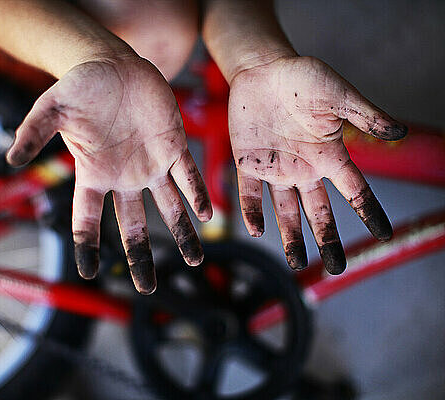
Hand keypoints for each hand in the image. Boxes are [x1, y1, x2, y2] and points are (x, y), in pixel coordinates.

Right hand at [7, 56, 211, 293]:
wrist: (113, 64)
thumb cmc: (81, 86)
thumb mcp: (51, 108)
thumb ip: (35, 132)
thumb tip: (11, 158)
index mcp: (94, 175)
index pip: (88, 218)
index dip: (87, 245)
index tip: (89, 273)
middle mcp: (124, 177)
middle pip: (133, 225)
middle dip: (141, 256)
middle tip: (148, 288)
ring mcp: (151, 164)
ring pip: (169, 207)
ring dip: (183, 233)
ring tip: (196, 260)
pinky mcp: (173, 146)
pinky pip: (188, 175)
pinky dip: (197, 194)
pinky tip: (206, 214)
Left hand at [229, 56, 406, 273]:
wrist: (263, 70)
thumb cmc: (303, 79)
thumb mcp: (338, 95)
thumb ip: (365, 115)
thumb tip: (399, 130)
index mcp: (328, 155)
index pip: (354, 190)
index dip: (369, 211)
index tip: (384, 234)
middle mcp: (303, 168)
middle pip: (319, 212)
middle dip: (327, 239)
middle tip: (336, 268)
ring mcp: (276, 169)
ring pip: (286, 211)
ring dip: (291, 236)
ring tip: (296, 263)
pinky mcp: (248, 163)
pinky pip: (251, 194)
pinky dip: (253, 211)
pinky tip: (256, 230)